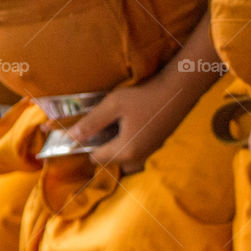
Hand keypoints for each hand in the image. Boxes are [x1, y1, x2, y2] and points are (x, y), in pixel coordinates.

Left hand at [67, 73, 206, 173]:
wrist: (180, 91)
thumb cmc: (146, 95)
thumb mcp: (114, 104)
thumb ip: (91, 122)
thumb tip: (70, 138)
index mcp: (126, 150)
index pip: (96, 158)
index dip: (88, 144)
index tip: (90, 127)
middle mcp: (138, 157)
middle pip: (110, 159)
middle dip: (103, 145)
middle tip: (106, 122)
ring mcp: (150, 152)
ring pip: (124, 155)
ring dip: (117, 143)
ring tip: (119, 122)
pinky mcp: (158, 145)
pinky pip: (136, 150)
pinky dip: (130, 140)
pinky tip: (133, 121)